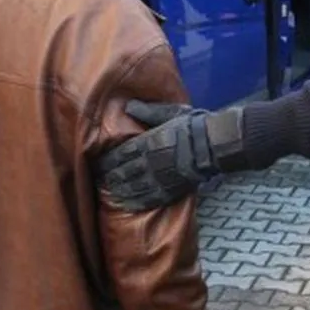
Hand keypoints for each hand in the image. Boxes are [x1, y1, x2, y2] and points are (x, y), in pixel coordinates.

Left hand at [96, 101, 245, 209]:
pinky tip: (126, 204)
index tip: (98, 163)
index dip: (107, 160)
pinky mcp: (168, 190)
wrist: (211, 146)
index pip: (119, 154)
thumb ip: (146, 112)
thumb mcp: (167, 113)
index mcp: (146, 143)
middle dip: (109, 176)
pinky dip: (134, 201)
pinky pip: (147, 198)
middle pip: (122, 172)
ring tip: (108, 192)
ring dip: (118, 190)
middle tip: (99, 179)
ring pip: (131, 187)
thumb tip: (127, 105)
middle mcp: (148, 162)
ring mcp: (157, 178)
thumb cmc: (191, 126)